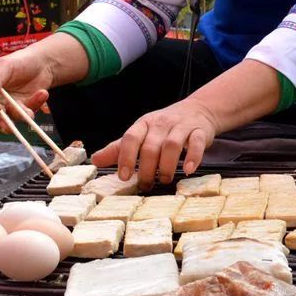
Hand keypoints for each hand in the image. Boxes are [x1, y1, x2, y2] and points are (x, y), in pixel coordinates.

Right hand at [0, 49, 54, 131]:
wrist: (42, 63)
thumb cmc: (20, 61)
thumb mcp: (5, 66)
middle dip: (2, 121)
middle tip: (10, 125)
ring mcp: (10, 106)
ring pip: (13, 118)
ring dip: (24, 111)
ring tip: (40, 94)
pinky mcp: (24, 109)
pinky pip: (28, 114)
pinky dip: (36, 104)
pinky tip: (43, 93)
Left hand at [91, 98, 219, 188]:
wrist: (197, 109)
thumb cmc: (165, 127)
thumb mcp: (141, 134)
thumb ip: (119, 148)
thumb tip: (95, 160)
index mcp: (144, 124)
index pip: (131, 138)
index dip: (125, 157)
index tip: (122, 176)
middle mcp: (161, 124)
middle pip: (150, 146)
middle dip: (146, 169)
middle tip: (145, 185)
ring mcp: (181, 127)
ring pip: (172, 145)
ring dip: (166, 166)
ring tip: (164, 180)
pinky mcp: (199, 131)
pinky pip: (196, 143)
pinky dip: (192, 157)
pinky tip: (187, 170)